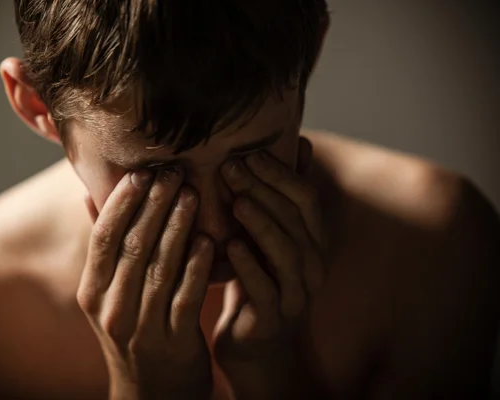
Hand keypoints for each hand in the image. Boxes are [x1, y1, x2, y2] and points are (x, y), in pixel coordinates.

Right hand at [78, 167, 213, 399]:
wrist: (151, 394)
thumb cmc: (133, 332)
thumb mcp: (108, 295)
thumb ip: (104, 249)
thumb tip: (88, 197)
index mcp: (92, 292)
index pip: (104, 237)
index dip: (123, 202)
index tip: (143, 172)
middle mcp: (111, 308)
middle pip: (133, 245)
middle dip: (155, 204)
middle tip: (175, 172)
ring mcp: (142, 327)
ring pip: (160, 266)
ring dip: (178, 226)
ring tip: (193, 194)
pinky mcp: (175, 342)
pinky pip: (186, 296)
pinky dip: (197, 266)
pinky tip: (208, 240)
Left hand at [213, 138, 326, 397]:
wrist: (252, 344)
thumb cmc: (257, 279)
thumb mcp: (268, 236)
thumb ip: (282, 195)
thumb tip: (303, 142)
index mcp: (313, 241)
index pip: (306, 198)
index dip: (280, 174)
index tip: (248, 153)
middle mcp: (313, 266)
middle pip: (297, 220)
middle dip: (265, 191)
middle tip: (231, 168)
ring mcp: (297, 294)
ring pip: (287, 253)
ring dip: (262, 224)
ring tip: (236, 202)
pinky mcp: (275, 320)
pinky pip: (266, 289)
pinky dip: (249, 265)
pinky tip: (230, 246)